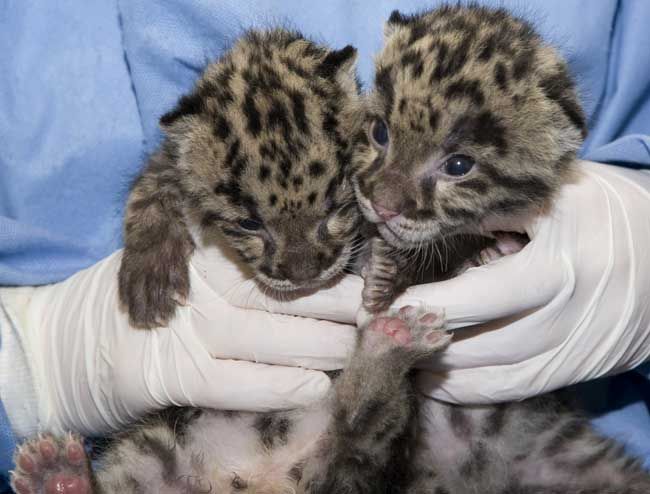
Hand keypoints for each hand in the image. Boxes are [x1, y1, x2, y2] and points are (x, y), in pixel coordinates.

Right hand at [14, 243, 356, 435]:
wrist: (75, 346)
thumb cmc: (154, 299)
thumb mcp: (189, 261)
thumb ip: (239, 253)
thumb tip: (321, 256)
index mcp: (197, 243)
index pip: (268, 245)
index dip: (320, 256)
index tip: (367, 267)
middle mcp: (191, 282)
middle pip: (272, 288)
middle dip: (331, 300)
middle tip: (378, 308)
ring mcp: (178, 328)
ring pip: (260, 334)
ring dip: (317, 343)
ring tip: (359, 346)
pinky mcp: (167, 376)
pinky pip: (231, 383)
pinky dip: (275, 385)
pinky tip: (316, 386)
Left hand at [389, 161, 649, 402]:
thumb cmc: (600, 210)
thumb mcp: (551, 193)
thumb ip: (491, 209)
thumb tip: (422, 221)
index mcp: (560, 264)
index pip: (480, 297)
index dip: (425, 306)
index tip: (382, 309)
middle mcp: (570, 315)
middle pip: (482, 344)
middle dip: (424, 344)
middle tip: (377, 338)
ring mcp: (577, 350)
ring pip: (496, 377)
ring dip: (442, 373)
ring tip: (398, 361)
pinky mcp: (580, 369)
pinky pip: (519, 390)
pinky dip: (474, 391)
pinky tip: (438, 383)